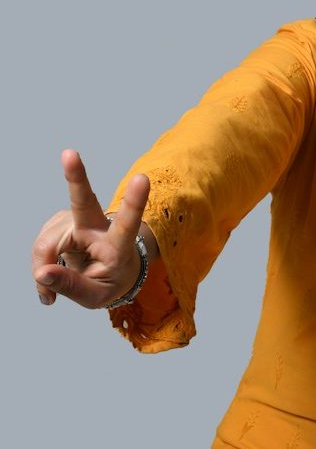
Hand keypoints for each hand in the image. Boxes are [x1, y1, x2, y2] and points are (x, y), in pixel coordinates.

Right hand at [32, 149, 150, 308]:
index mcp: (118, 244)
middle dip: (76, 177)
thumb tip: (42, 272)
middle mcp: (98, 226)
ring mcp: (78, 221)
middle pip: (85, 201)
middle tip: (69, 153)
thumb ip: (70, 286)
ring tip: (52, 289)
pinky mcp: (61, 222)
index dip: (134, 202)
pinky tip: (51, 273)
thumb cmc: (109, 282)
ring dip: (43, 267)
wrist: (111, 273)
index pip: (127, 223)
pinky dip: (41, 265)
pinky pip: (40, 246)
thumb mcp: (95, 295)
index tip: (142, 178)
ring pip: (47, 243)